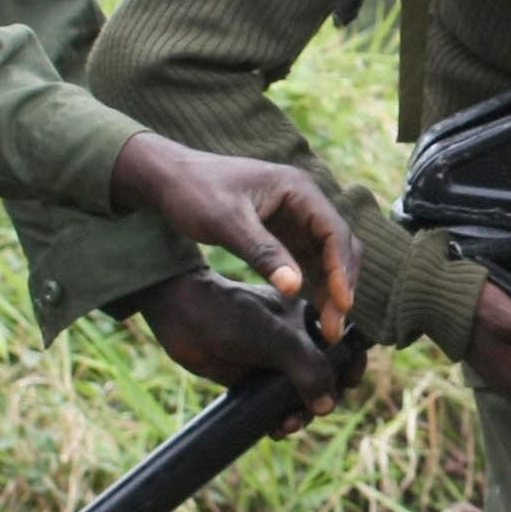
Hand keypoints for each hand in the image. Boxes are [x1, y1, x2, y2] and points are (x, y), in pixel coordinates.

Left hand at [108, 135, 356, 343]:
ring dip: (331, 291)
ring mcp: (295, 218)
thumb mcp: (227, 224)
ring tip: (328, 331)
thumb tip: (295, 288)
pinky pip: (309, 262)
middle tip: (334, 328)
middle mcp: (304, 202)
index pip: (335, 231)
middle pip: (339, 247)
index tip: (342, 305)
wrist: (168, 179)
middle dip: (341, 286)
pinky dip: (314, 287)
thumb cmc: (195, 192)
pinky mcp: (283, 234)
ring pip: (327, 258)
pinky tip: (312, 315)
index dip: (342, 270)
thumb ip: (263, 253)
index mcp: (298, 189)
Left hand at [134, 270, 355, 425]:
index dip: (351, 364)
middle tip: (314, 411)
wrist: (184, 317)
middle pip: (326, 377)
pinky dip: (280, 419)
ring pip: (301, 395)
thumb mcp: (278, 339)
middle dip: (324, 398)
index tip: (350, 382)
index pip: (344, 343)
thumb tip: (326, 406)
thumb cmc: (232, 315)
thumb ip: (309, 369)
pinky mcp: (253, 380)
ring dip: (301, 415)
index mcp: (307, 319)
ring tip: (287, 425)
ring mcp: (273, 362)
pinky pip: (276, 405)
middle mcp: (295, 341)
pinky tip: (275, 429)